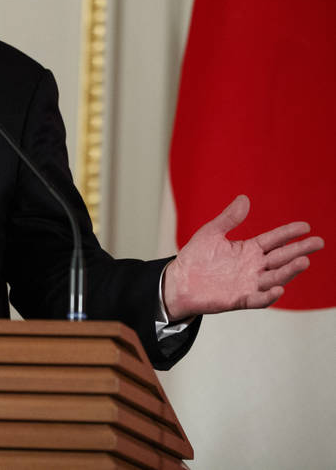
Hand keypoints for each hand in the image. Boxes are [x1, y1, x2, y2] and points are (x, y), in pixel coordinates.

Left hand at [163, 195, 323, 320]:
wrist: (179, 281)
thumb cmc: (196, 257)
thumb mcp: (211, 233)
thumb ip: (229, 218)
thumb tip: (244, 198)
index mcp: (249, 250)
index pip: (274, 240)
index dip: (289, 233)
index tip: (305, 226)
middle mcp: (254, 267)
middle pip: (281, 257)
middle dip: (300, 250)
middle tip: (318, 242)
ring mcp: (249, 284)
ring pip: (274, 277)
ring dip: (289, 271)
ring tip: (304, 261)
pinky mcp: (239, 299)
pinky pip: (257, 299)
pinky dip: (268, 296)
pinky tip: (278, 289)